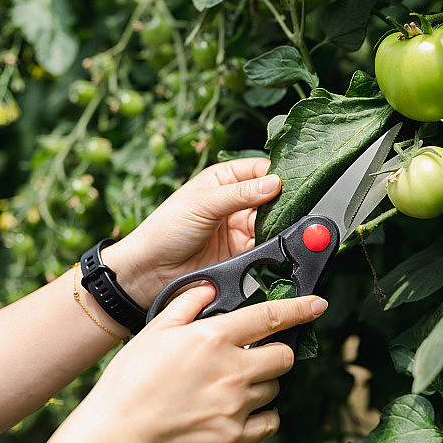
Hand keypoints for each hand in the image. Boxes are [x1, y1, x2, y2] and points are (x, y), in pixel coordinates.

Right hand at [45, 286, 328, 442]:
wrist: (118, 431)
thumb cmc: (131, 380)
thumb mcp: (156, 330)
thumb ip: (188, 303)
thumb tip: (210, 287)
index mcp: (214, 337)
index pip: (271, 316)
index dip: (300, 308)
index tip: (317, 304)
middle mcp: (233, 370)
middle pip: (284, 355)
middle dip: (275, 351)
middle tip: (255, 354)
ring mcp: (236, 405)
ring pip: (275, 387)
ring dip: (264, 382)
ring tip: (235, 383)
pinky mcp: (234, 435)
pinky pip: (270, 420)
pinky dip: (263, 414)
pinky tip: (243, 408)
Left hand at [103, 158, 280, 307]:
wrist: (149, 272)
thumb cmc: (164, 230)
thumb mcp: (202, 204)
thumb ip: (240, 194)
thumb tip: (274, 183)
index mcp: (223, 179)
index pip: (259, 170)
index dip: (276, 175)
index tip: (291, 182)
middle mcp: (234, 200)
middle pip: (270, 196)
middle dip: (282, 201)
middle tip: (293, 205)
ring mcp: (239, 226)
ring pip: (271, 221)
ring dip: (278, 224)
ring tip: (284, 225)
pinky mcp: (242, 251)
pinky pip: (265, 245)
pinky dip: (273, 244)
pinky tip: (276, 242)